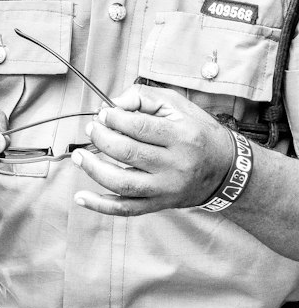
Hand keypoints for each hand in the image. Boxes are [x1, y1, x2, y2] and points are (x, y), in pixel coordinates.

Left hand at [71, 84, 233, 216]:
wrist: (227, 171)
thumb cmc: (199, 134)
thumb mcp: (180, 106)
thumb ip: (146, 98)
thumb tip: (115, 104)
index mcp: (183, 136)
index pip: (141, 127)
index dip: (115, 118)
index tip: (104, 114)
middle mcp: (176, 165)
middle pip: (128, 152)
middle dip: (102, 138)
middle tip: (92, 129)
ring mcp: (166, 188)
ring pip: (123, 183)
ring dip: (94, 169)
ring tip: (80, 156)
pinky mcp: (160, 205)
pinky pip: (126, 209)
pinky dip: (101, 205)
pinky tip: (81, 197)